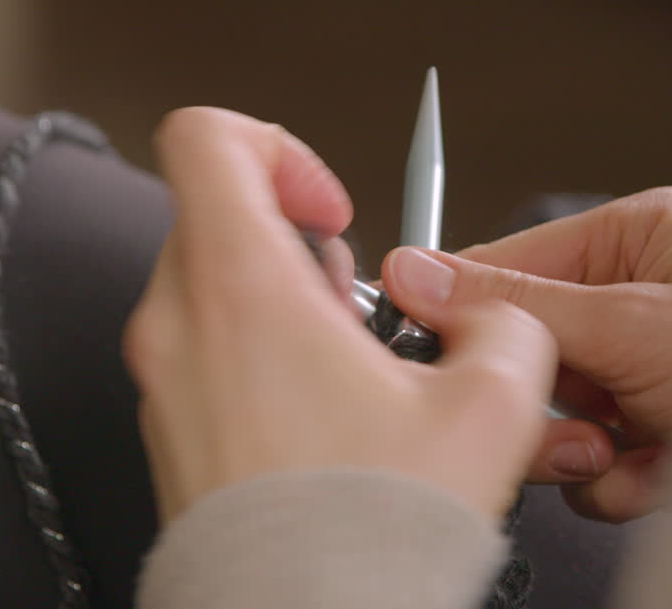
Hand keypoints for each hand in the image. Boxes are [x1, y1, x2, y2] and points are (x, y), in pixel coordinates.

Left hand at [123, 108, 557, 522]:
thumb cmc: (362, 531)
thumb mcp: (489, 406)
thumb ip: (507, 326)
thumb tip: (492, 321)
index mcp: (239, 287)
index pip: (207, 139)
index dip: (282, 148)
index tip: (332, 206)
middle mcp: (179, 327)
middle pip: (221, 217)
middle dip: (300, 245)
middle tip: (353, 309)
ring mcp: (164, 383)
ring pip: (215, 290)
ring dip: (284, 306)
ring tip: (348, 373)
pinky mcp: (171, 433)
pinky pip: (207, 358)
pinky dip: (261, 362)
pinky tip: (323, 422)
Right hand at [381, 187, 671, 521]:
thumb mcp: (633, 323)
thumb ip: (518, 304)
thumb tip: (420, 274)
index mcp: (637, 238)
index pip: (513, 262)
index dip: (464, 305)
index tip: (416, 334)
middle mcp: (637, 296)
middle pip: (528, 348)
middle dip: (547, 398)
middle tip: (568, 421)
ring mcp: (644, 368)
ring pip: (552, 411)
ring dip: (582, 446)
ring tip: (632, 447)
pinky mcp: (654, 429)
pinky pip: (588, 457)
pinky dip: (617, 477)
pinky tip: (662, 470)